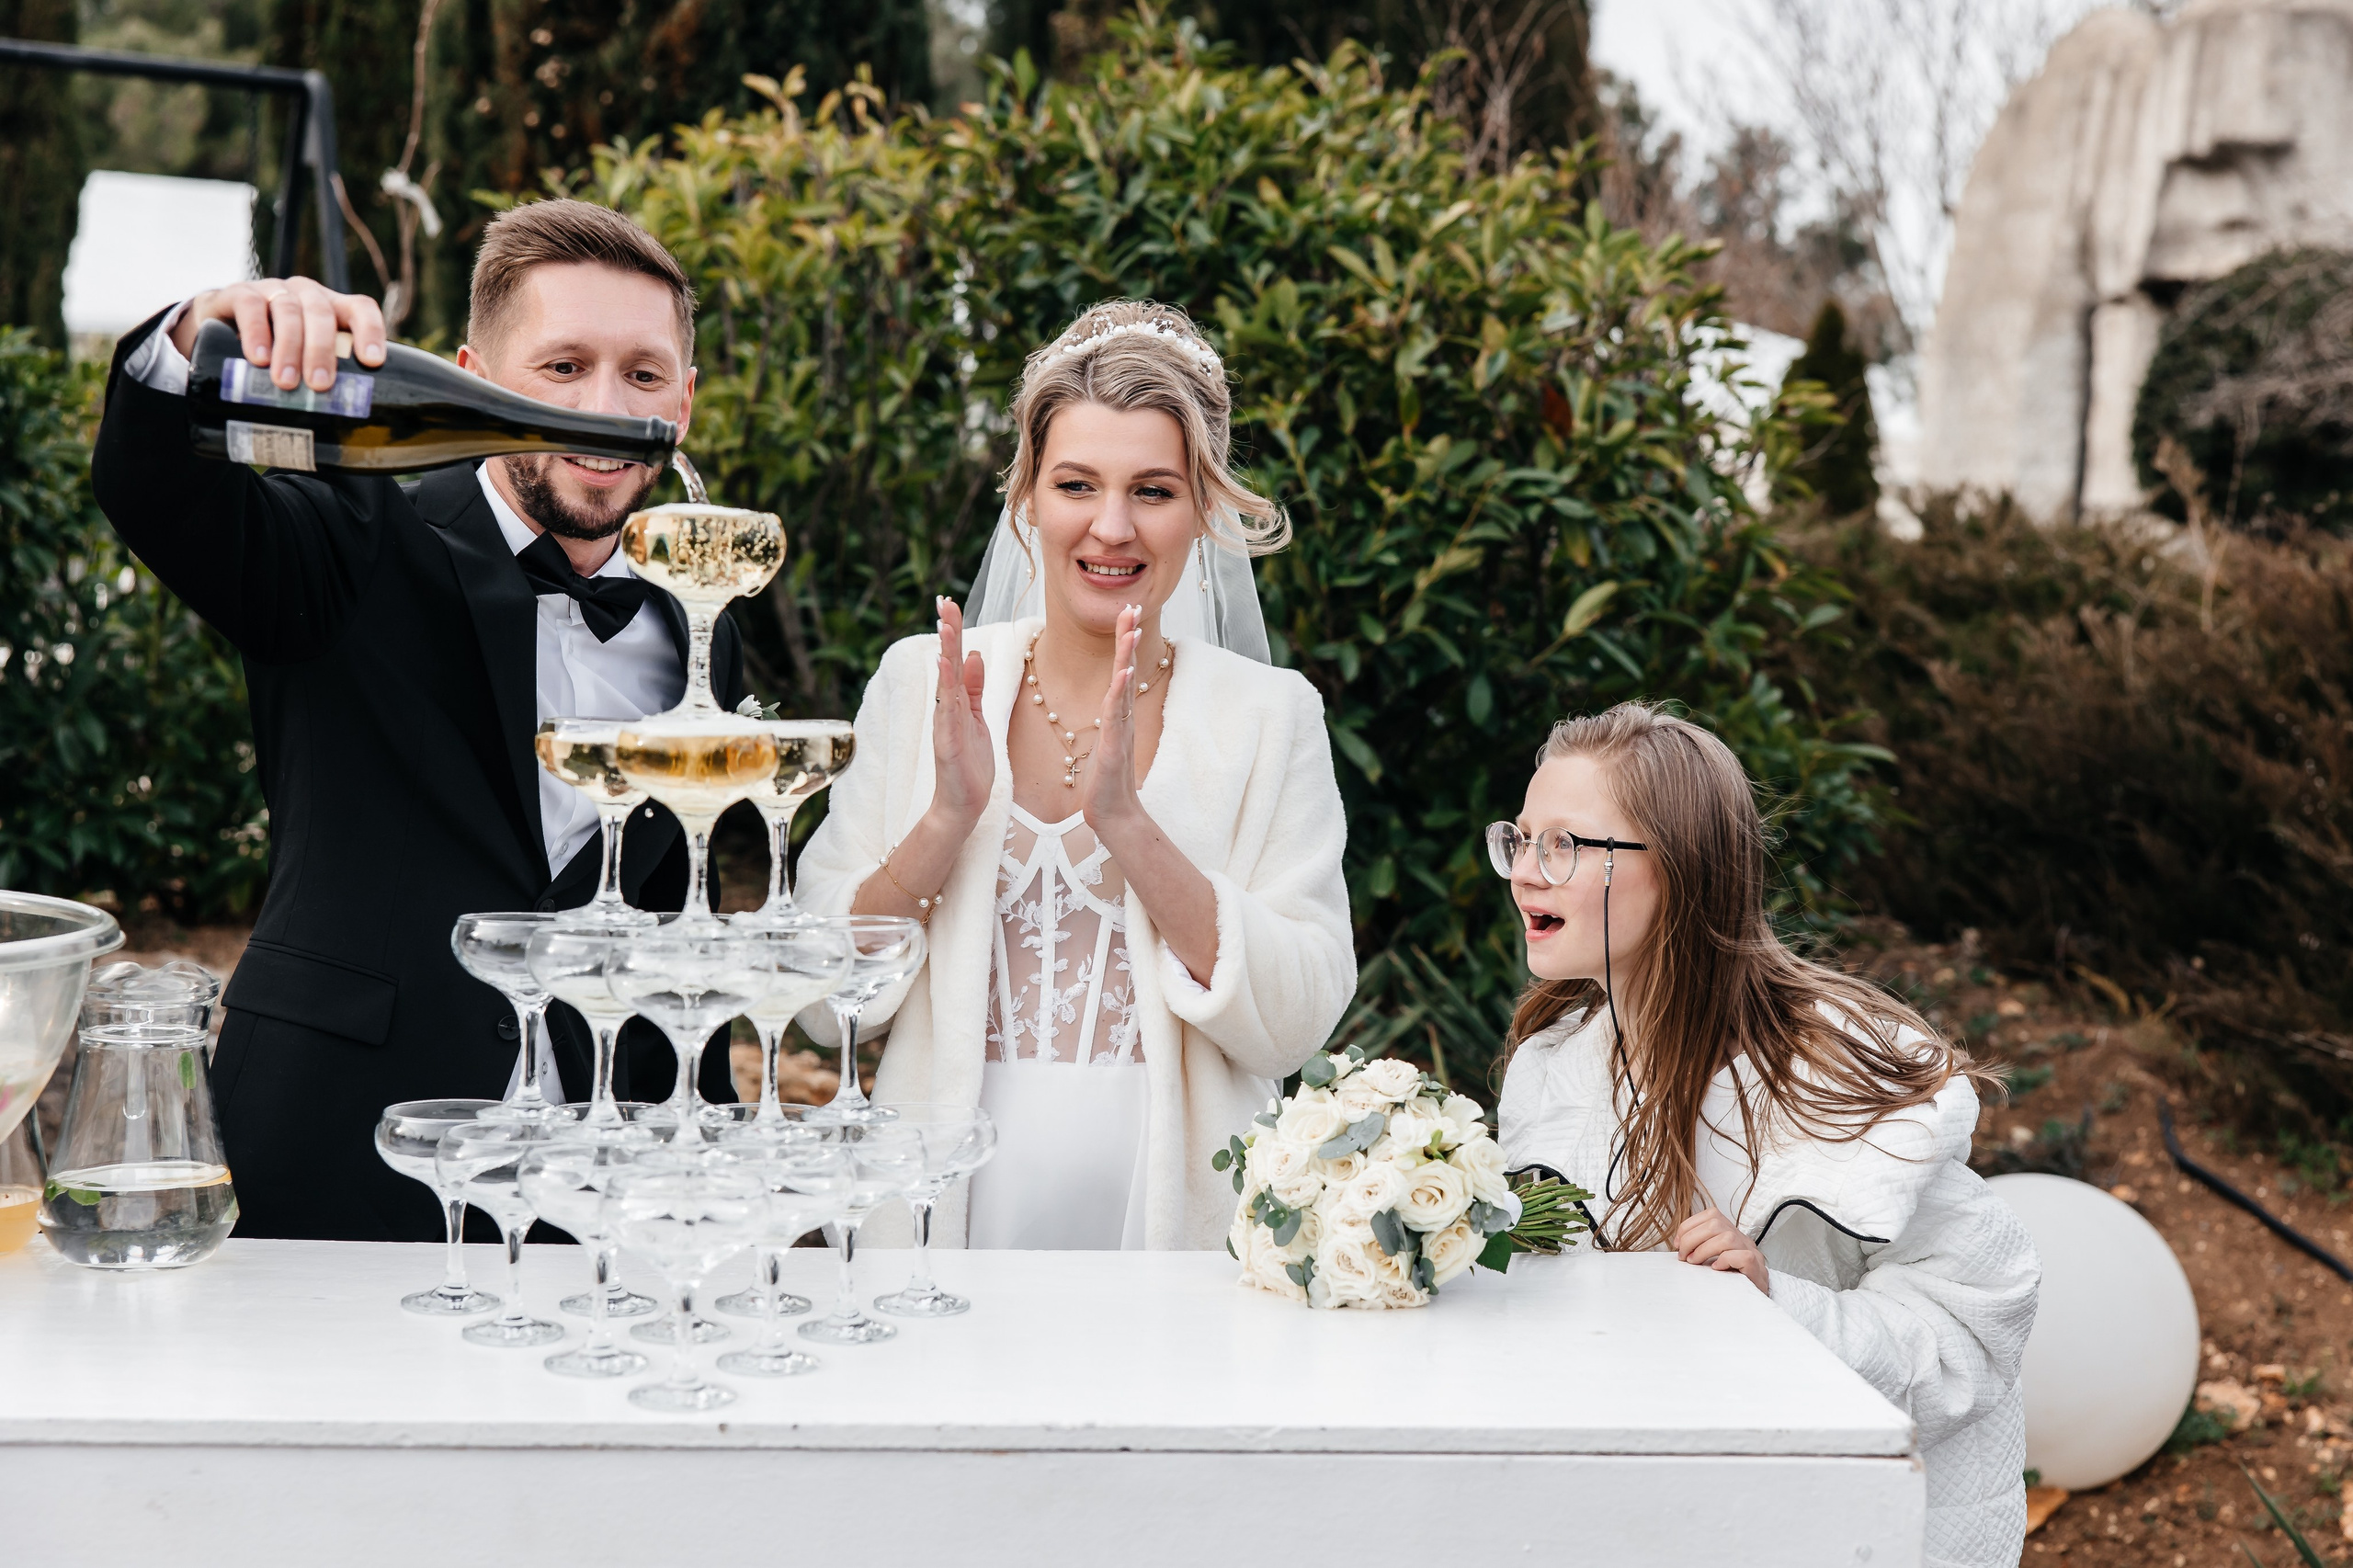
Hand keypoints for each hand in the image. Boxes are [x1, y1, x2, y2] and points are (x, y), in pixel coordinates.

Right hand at [167, 278, 387, 392]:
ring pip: (288, 311)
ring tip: (285, 382)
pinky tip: (257, 358)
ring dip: (289, 348)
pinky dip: (255, 331)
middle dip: (322, 350)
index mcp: (332, 309)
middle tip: (319, 386)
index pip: (359, 309)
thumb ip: (324, 390)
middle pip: (321, 314)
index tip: (373, 362)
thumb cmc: (275, 354)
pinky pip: (249, 306)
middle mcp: (306, 295)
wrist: (215, 330)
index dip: (370, 331)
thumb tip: (347, 447)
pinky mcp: (238, 294)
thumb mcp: (304, 365)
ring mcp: (273, 291)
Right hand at [930, 595, 991, 826]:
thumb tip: (974, 654)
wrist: (962, 804)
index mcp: (956, 701)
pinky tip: (945, 667)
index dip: (954, 631)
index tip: (951, 603)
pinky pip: (947, 710)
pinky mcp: (947, 742)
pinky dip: (946, 688)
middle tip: (945, 601)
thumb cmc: (970, 763)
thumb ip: (973, 688)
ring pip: (945, 681)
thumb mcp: (977, 718)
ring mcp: (945, 724)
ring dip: (945, 653)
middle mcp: (947, 707)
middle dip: (948, 631)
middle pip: (946, 662)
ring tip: (945, 626)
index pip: (955, 658)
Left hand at [1079, 603, 1144, 833]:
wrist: (1114, 816)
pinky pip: (1115, 715)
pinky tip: (1123, 673)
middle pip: (1126, 669)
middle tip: (1133, 606)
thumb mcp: (1104, 743)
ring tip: (1131, 630)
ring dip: (1126, 657)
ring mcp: (1119, 731)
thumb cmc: (1106, 782)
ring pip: (1123, 687)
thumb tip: (1110, 705)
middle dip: (1128, 637)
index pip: (1120, 670)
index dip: (1123, 642)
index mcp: (1116, 715)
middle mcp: (1121, 717)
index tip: (1127, 614)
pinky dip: (1120, 692)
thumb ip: (1108, 722)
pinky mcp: (1113, 747)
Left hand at [1673, 1207, 1768, 1294]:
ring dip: (1704, 1250)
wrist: (1754, 1302)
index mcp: (1732, 1234)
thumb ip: (1701, 1248)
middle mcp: (1743, 1240)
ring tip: (1695, 1262)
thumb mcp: (1713, 1259)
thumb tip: (1679, 1244)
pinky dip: (1725, 1260)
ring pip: (1727, 1238)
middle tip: (1684, 1256)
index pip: (1711, 1215)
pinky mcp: (1757, 1269)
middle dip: (1692, 1238)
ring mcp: (1752, 1253)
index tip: (1678, 1244)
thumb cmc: (1730, 1281)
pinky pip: (1743, 1256)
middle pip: (1716, 1223)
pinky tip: (1716, 1269)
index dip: (1689, 1226)